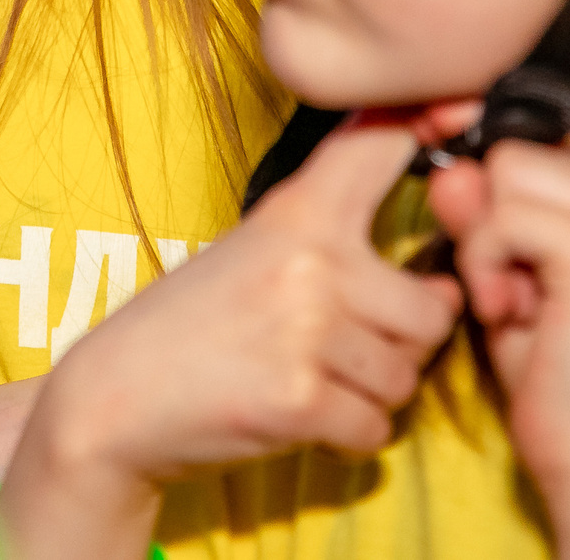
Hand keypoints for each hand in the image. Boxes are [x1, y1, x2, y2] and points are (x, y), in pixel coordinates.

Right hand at [0, 118, 460, 559]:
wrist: (116, 396)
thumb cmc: (193, 323)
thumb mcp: (256, 245)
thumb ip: (336, 232)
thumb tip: (446, 276)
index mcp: (298, 209)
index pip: (387, 143)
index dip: (432, 135)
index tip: (453, 144)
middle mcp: (311, 261)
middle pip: (432, 309)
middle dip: (405, 342)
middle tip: (349, 345)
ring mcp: (308, 331)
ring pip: (407, 376)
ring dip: (371, 393)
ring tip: (313, 377)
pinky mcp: (301, 401)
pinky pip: (375, 427)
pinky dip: (347, 435)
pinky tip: (302, 414)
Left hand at [423, 84, 569, 558]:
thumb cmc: (555, 366)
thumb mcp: (507, 266)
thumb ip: (481, 204)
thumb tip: (444, 158)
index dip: (505, 106)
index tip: (458, 135)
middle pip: (517, 130)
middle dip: (483, 196)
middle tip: (506, 270)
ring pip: (502, 169)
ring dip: (480, 236)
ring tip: (512, 295)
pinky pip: (499, 217)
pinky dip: (483, 265)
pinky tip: (513, 313)